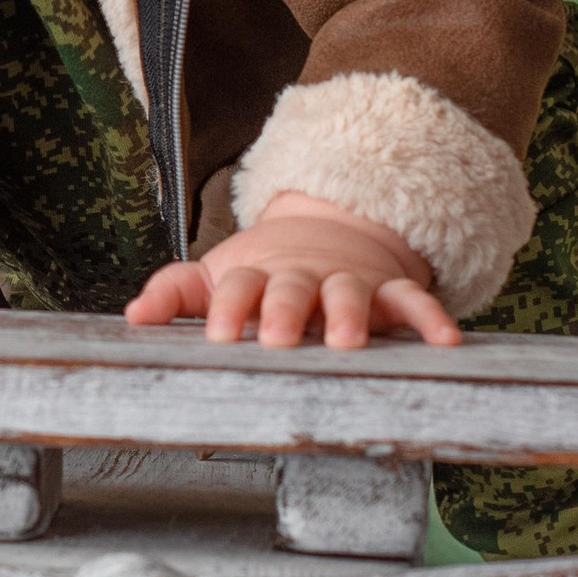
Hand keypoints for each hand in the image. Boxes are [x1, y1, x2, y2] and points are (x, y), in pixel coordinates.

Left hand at [124, 193, 458, 349]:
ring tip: (347, 341)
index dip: (228, 309)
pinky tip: (446, 342)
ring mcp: (348, 281)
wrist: (327, 234)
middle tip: (276, 338)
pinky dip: (430, 319)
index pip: (237, 288)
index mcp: (257, 277)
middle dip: (284, 312)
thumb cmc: (264, 273)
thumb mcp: (217, 277)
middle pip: (292, 290)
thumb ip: (175, 294)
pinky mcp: (387, 289)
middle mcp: (302, 278)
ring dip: (349, 314)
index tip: (218, 335)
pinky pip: (413, 301)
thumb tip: (131, 317)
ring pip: (350, 295)